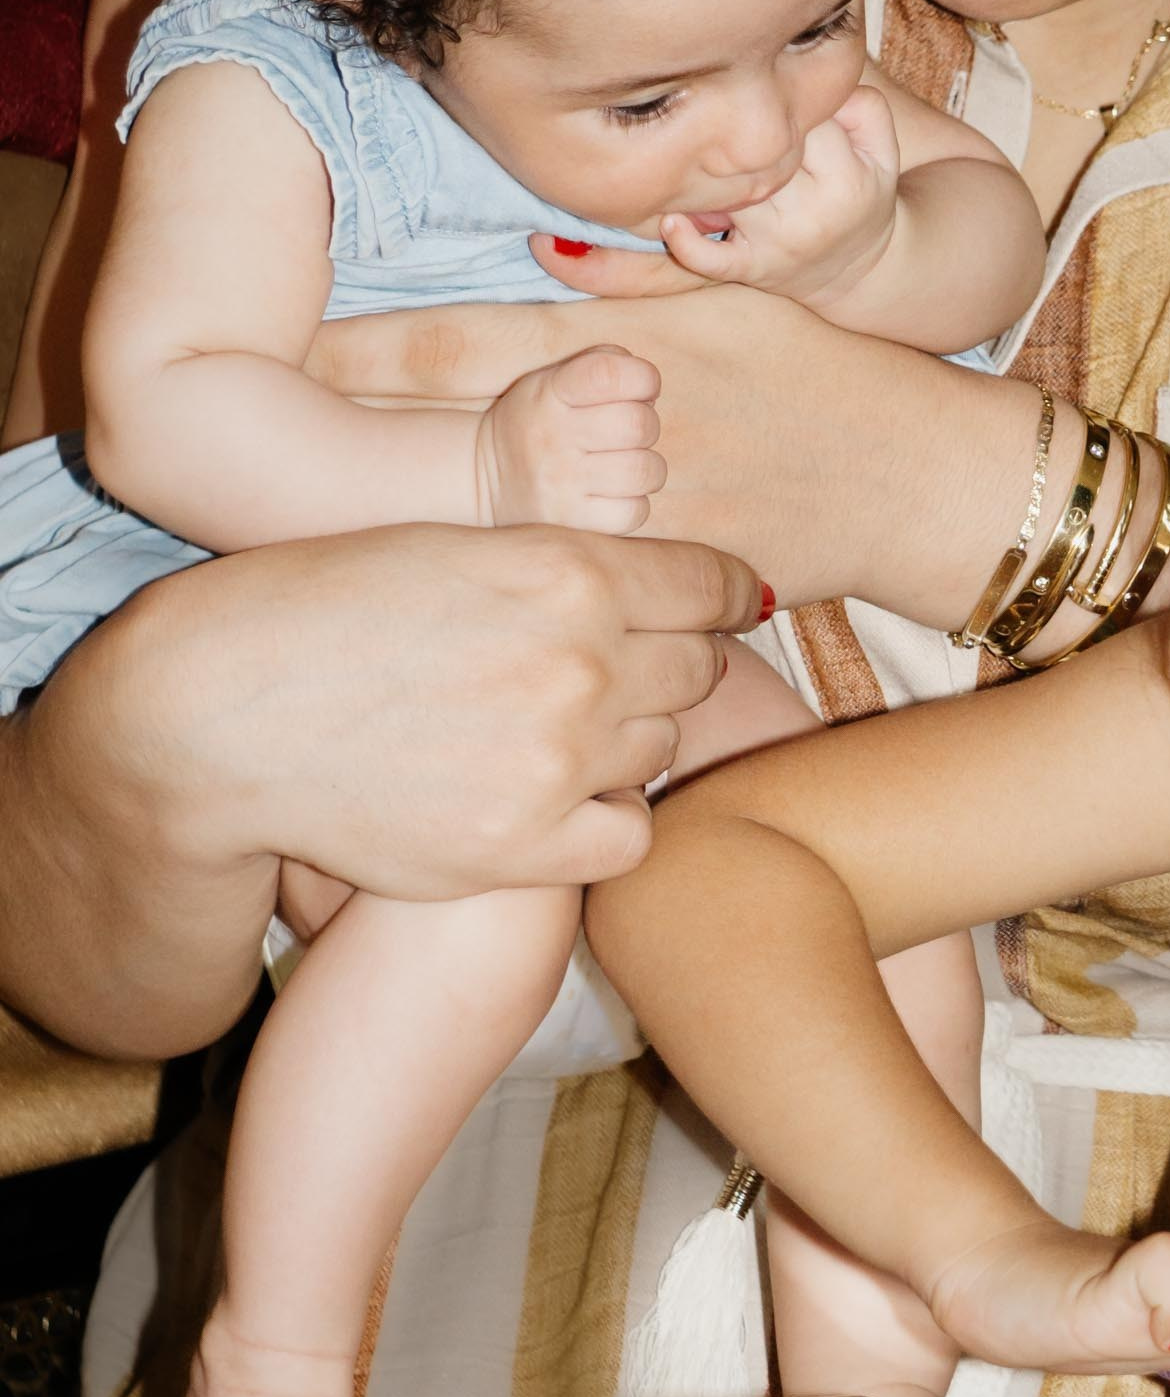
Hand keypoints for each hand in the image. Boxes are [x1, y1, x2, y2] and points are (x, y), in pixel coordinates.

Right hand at [126, 521, 759, 899]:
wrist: (224, 715)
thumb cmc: (330, 609)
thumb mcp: (459, 548)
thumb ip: (571, 565)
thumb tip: (695, 585)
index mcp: (569, 571)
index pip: (711, 586)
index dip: (718, 597)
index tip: (715, 608)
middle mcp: (580, 665)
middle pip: (697, 670)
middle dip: (665, 663)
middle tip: (609, 669)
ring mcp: (557, 763)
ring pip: (661, 749)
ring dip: (625, 738)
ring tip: (552, 728)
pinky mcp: (523, 848)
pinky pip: (628, 835)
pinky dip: (606, 816)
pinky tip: (557, 796)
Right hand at [475, 345, 664, 531]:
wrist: (483, 478)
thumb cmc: (538, 422)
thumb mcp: (551, 381)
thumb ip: (601, 365)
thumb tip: (650, 386)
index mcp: (549, 394)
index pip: (609, 373)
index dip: (642, 377)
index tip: (642, 387)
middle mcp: (552, 437)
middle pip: (638, 424)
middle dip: (648, 425)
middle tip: (629, 433)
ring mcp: (561, 484)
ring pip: (644, 471)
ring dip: (647, 467)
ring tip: (625, 464)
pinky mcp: (571, 522)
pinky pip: (635, 512)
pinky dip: (635, 503)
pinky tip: (615, 494)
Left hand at [658, 88, 900, 308]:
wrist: (857, 269)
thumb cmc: (860, 195)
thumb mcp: (882, 152)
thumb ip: (865, 107)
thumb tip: (818, 84)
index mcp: (845, 179)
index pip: (803, 123)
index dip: (784, 105)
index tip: (777, 104)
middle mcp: (810, 213)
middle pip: (761, 155)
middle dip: (744, 136)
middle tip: (736, 124)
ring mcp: (775, 243)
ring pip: (730, 194)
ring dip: (710, 175)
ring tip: (702, 153)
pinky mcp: (750, 268)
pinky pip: (712, 260)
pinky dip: (687, 244)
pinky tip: (672, 220)